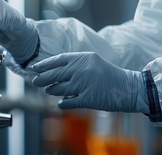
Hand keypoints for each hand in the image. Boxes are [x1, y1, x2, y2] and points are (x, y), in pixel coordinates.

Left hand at [32, 52, 148, 112]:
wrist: (127, 87)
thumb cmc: (109, 75)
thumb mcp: (92, 62)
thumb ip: (75, 64)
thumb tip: (53, 70)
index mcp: (83, 57)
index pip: (58, 60)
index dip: (45, 64)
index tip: (35, 68)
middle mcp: (82, 69)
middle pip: (55, 74)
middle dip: (43, 79)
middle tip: (35, 81)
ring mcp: (84, 84)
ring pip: (59, 88)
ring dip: (52, 90)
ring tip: (49, 90)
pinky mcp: (87, 99)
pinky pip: (67, 102)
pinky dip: (62, 103)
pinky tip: (61, 102)